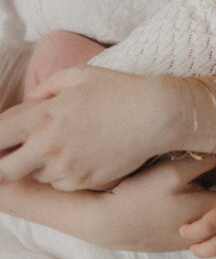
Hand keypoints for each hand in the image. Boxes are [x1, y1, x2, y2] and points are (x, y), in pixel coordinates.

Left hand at [0, 66, 181, 189]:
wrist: (157, 115)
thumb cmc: (120, 89)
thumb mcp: (80, 74)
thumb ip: (47, 87)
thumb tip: (31, 100)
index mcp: (41, 117)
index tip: (3, 138)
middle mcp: (47, 147)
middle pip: (6, 170)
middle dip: (8, 162)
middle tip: (22, 151)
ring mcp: (65, 169)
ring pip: (36, 177)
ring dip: (40, 166)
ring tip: (65, 146)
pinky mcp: (84, 182)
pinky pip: (61, 184)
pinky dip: (64, 174)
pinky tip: (83, 155)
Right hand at [92, 156, 215, 250]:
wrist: (109, 223)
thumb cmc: (142, 192)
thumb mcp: (174, 170)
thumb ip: (205, 161)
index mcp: (208, 211)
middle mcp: (205, 230)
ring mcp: (190, 240)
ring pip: (215, 222)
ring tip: (209, 188)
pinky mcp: (176, 244)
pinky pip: (199, 229)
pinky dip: (200, 216)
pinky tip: (187, 202)